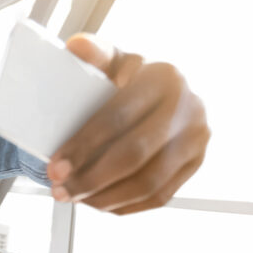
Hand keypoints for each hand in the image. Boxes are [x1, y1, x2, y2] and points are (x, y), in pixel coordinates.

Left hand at [47, 35, 208, 214]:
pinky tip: (98, 202)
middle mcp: (188, 109)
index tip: (55, 167)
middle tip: (59, 190)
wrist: (166, 95)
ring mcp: (197, 139)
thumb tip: (75, 47)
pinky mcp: (196, 164)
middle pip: (133, 156)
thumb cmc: (131, 81)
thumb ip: (95, 54)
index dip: (83, 147)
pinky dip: (124, 205)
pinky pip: (159, 196)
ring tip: (74, 198)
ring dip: (104, 197)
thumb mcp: (115, 62)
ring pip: (147, 183)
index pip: (117, 118)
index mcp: (164, 78)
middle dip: (90, 178)